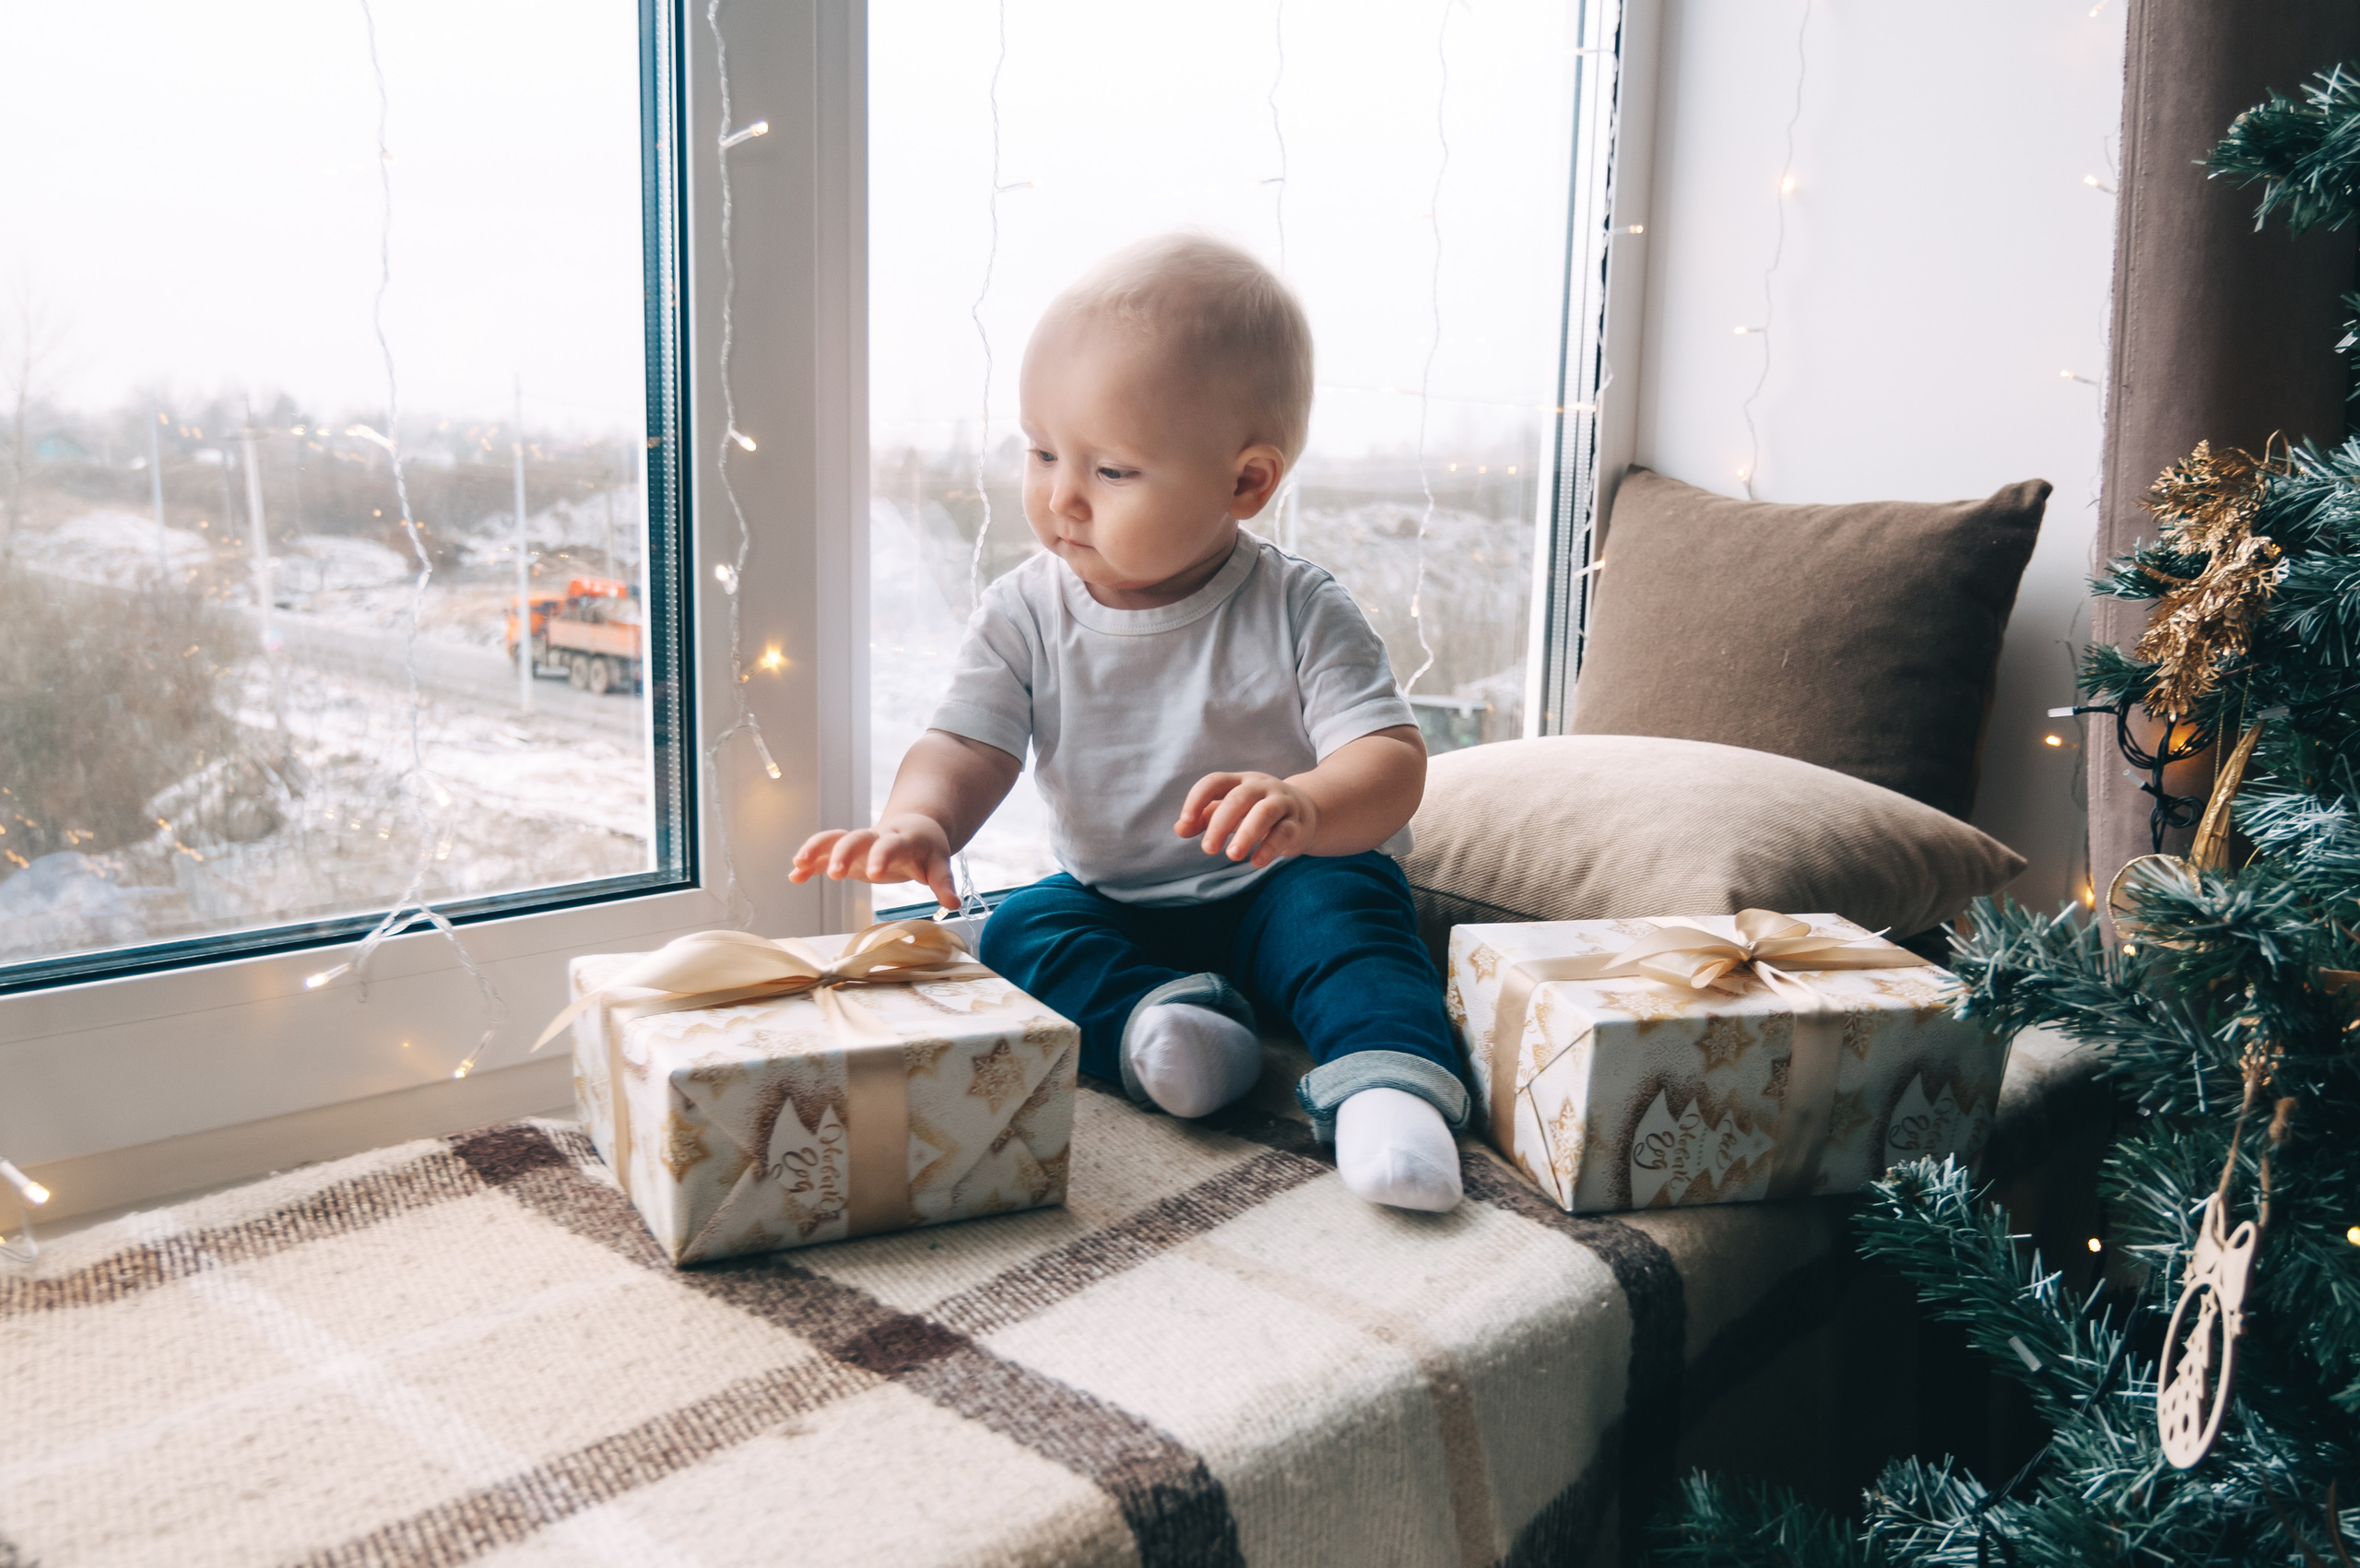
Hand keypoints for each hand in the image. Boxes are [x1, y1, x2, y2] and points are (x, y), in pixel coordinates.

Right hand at [788, 815, 958, 907]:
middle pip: (856, 838)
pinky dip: (809, 862)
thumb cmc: (927, 848)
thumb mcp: (938, 863)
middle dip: (843, 853)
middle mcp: (876, 837)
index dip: (882, 856)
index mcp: (901, 839)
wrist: (915, 827)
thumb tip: (953, 905)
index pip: (890, 845)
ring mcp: (858, 843)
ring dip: (816, 849)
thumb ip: (943, 883)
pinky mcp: (846, 852)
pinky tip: (795, 876)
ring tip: (798, 865)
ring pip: (833, 838)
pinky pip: (824, 853)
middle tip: (835, 874)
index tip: (873, 873)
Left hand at [1176, 771, 1319, 867]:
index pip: (1215, 781)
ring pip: (1264, 812)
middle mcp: (1261, 787)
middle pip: (1238, 798)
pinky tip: (1255, 862)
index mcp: (1240, 782)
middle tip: (1208, 849)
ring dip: (1247, 834)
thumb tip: (1180, 829)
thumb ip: (1204, 818)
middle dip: (1220, 824)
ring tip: (1232, 855)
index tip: (1186, 821)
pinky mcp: (1297, 823)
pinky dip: (1269, 848)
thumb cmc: (1257, 811)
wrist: (1305, 812)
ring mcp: (1282, 803)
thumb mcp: (1230, 810)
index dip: (1198, 799)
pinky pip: (1284, 832)